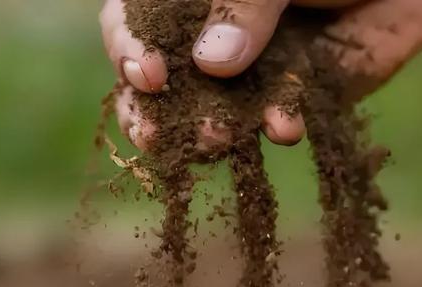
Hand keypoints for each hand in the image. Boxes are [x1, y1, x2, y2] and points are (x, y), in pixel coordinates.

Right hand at [100, 0, 421, 148]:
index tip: (146, 75)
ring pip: (211, 112)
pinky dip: (277, 127)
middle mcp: (209, 35)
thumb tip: (212, 63)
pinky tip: (284, 128)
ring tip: (219, 138)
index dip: (127, 50)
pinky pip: (275, 122)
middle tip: (155, 138)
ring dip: (210, 131)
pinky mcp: (294, 99)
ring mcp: (250, 71)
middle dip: (153, 115)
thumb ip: (246, 3)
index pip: (131, 23)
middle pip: (160, 84)